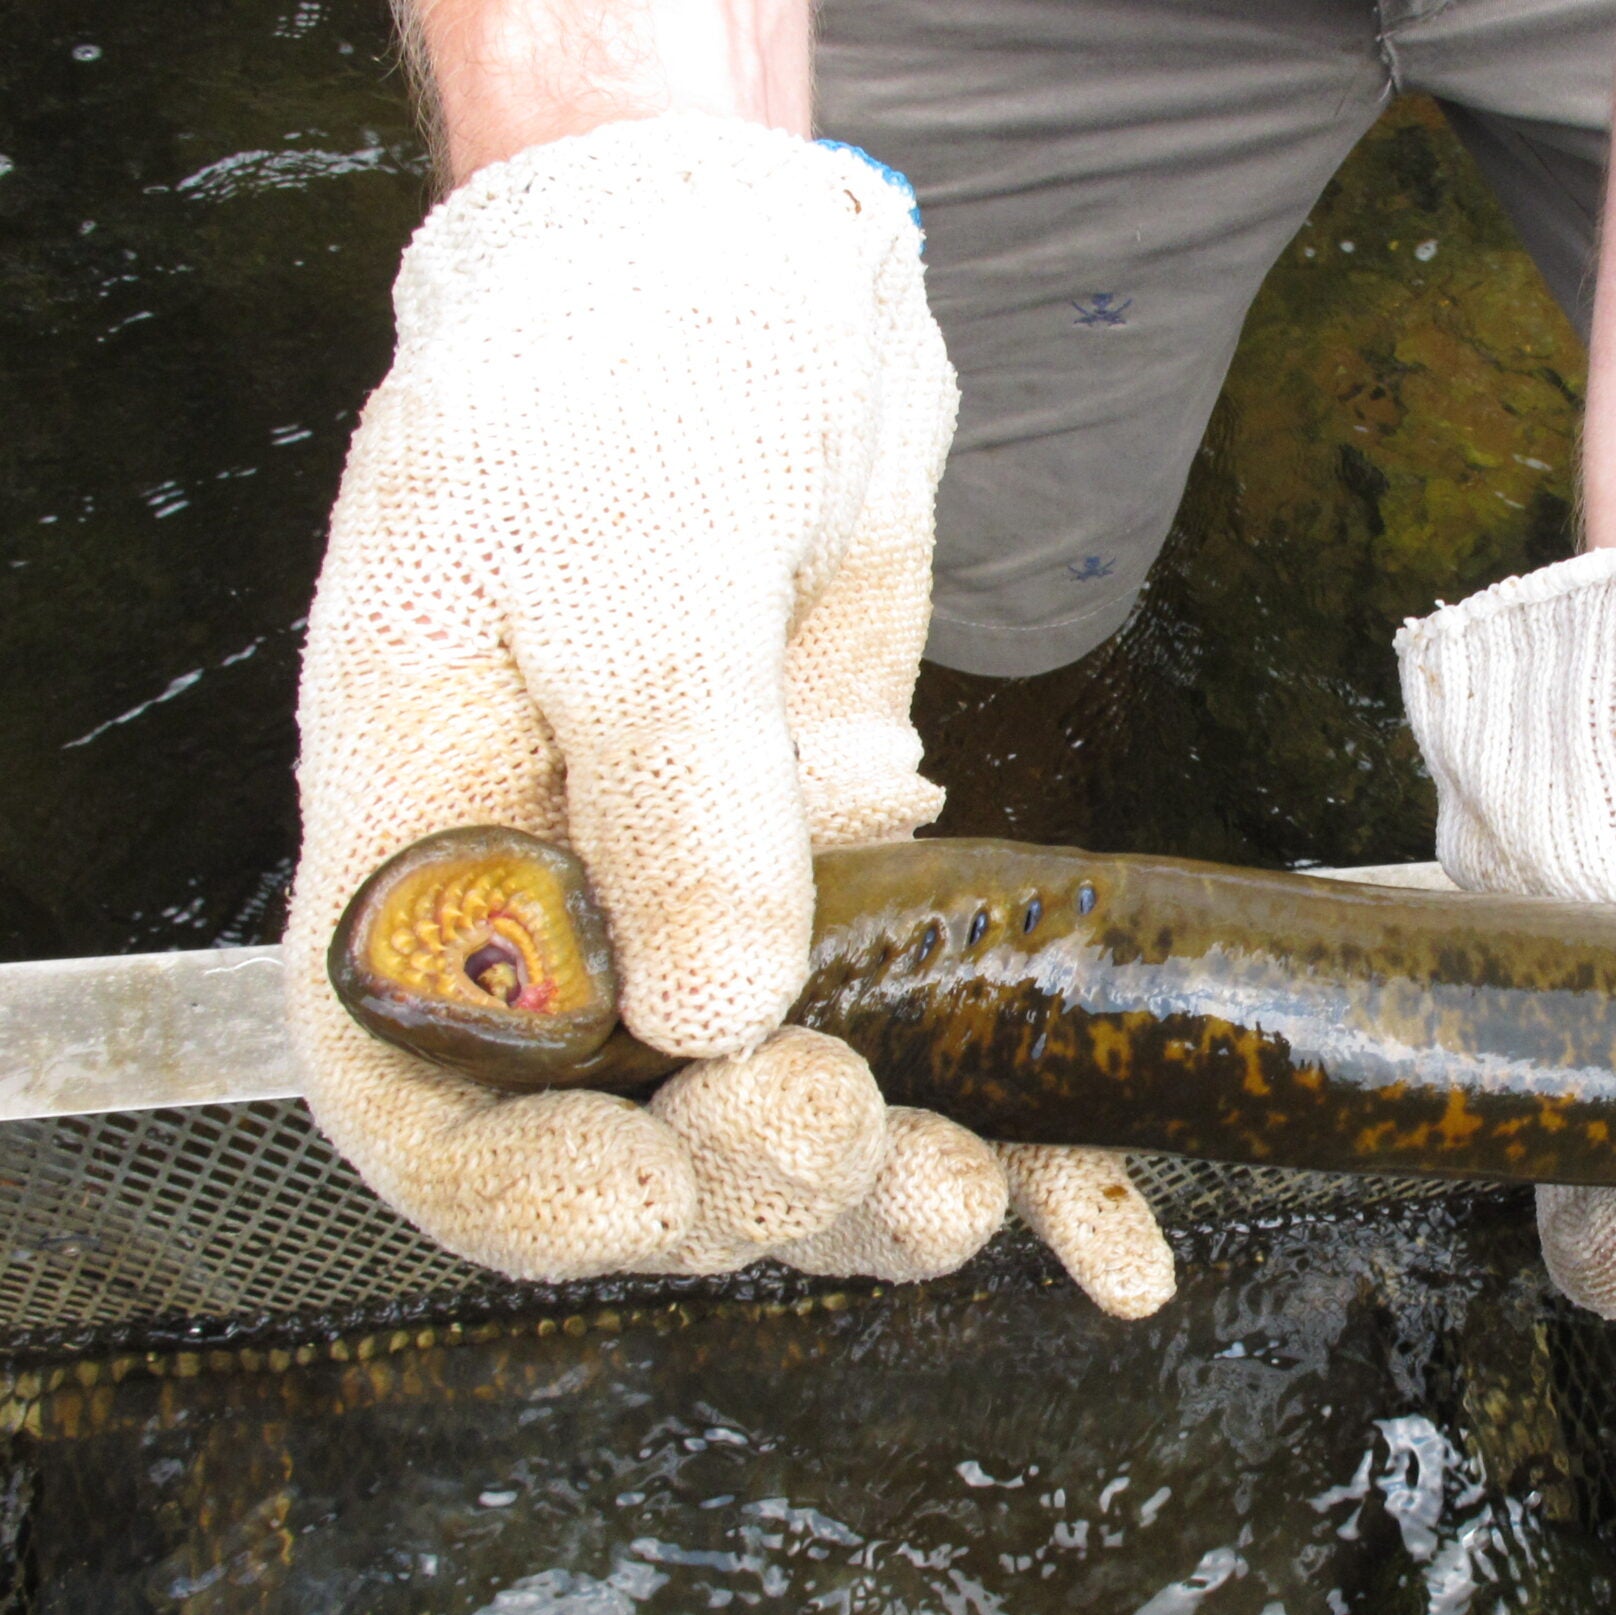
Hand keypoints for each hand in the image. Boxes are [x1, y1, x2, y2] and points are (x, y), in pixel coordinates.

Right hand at [283, 116, 1171, 1314]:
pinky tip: (1110, 1232)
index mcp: (433, 854)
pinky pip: (929, 1061)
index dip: (520, 1192)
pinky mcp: (863, 908)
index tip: (649, 1199)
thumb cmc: (625, 384)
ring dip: (883, 1195)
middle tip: (850, 1131)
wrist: (747, 298)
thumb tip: (717, 1008)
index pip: (421, 1099)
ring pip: (789, 1130)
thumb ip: (673, 782)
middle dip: (747, 1179)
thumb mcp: (632, 560)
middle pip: (632, 1142)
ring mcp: (718, 922)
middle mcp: (566, 923)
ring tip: (978, 1189)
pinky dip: (1027, 1151)